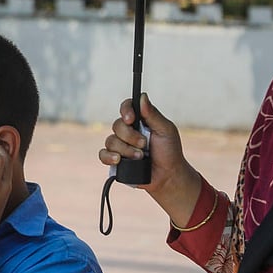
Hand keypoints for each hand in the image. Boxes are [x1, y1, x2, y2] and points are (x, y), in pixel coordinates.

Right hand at [98, 94, 203, 224]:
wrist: (167, 176)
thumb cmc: (169, 152)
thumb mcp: (166, 130)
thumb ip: (153, 114)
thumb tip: (143, 97)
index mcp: (140, 120)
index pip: (127, 107)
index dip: (125, 111)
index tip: (131, 119)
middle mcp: (128, 131)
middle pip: (117, 125)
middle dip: (130, 136)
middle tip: (144, 144)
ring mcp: (120, 145)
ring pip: (111, 141)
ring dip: (126, 150)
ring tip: (140, 157)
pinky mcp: (115, 160)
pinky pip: (103, 154)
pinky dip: (109, 157)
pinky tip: (119, 160)